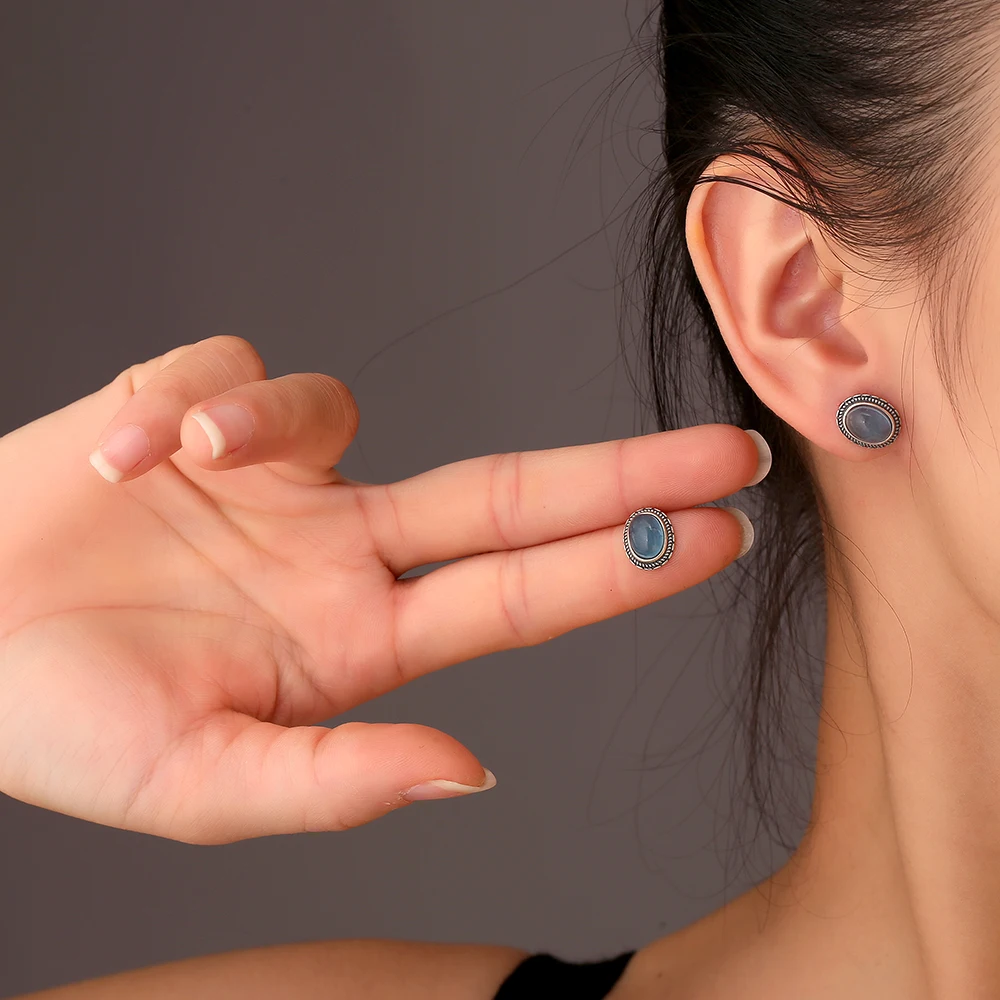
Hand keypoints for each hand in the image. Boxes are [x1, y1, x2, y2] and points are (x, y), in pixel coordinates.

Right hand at [0, 336, 763, 843]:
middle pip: (505, 496)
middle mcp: (338, 549)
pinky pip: (224, 378)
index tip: (718, 535)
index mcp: (354, 639)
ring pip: (334, 406)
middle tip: (726, 450)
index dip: (620, 567)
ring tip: (175, 458)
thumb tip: (466, 773)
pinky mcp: (197, 416)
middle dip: (614, 475)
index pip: (519, 594)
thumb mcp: (197, 783)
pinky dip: (180, 402)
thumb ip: (334, 783)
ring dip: (266, 417)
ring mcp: (274, 480)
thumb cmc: (65, 725)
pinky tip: (120, 453)